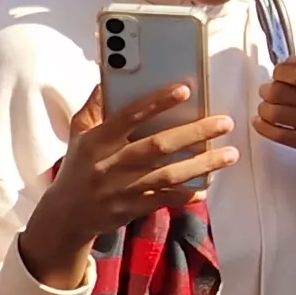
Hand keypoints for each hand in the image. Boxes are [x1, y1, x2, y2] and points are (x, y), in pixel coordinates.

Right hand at [15, 82, 238, 288]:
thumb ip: (94, 107)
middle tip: (224, 122)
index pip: (128, 116)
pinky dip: (186, 195)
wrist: (67, 215)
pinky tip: (206, 187)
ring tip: (229, 154)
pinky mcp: (130, 209)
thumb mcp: (78, 134)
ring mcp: (121, 189)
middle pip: (157, 146)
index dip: (156, 102)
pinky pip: (164, 200)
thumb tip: (107, 79)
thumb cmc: (78, 168)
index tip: (185, 90)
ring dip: (201, 164)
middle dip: (194, 133)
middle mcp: (109, 165)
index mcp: (96, 141)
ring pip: (168, 175)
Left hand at [255, 53, 295, 206]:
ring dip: (263, 109)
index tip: (279, 76)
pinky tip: (261, 122)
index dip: (279, 72)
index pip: (295, 71)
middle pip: (279, 91)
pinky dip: (262, 127)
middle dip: (266, 91)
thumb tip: (286, 63)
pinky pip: (277, 134)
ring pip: (275, 113)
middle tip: (267, 92)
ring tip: (266, 108)